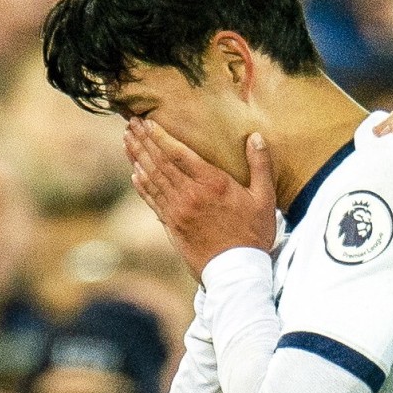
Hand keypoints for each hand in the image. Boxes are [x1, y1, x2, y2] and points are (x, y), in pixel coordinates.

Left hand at [124, 118, 276, 281]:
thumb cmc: (253, 233)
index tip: (148, 121)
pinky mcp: (172, 225)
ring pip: (151, 179)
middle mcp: (190, 194)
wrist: (236, 271)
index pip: (179, 154)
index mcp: (213, 184)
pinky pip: (151, 200)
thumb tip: (256, 137)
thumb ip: (260, 166)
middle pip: (160, 162)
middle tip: (131, 123)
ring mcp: (177, 211)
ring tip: (128, 140)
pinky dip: (141, 184)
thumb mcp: (265, 199)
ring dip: (137, 157)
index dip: (160, 136)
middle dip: (143, 141)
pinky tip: (134, 172)